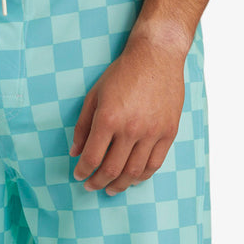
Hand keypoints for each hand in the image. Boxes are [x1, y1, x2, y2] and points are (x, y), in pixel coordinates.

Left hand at [70, 31, 187, 194]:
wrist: (157, 55)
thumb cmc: (123, 73)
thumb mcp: (94, 95)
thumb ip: (83, 126)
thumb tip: (75, 152)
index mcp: (108, 119)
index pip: (92, 157)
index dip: (83, 171)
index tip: (79, 176)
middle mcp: (130, 129)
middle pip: (112, 170)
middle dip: (98, 182)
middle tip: (92, 186)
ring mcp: (152, 132)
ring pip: (134, 172)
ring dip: (120, 185)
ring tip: (111, 188)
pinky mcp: (168, 132)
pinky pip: (155, 164)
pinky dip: (142, 176)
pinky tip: (133, 179)